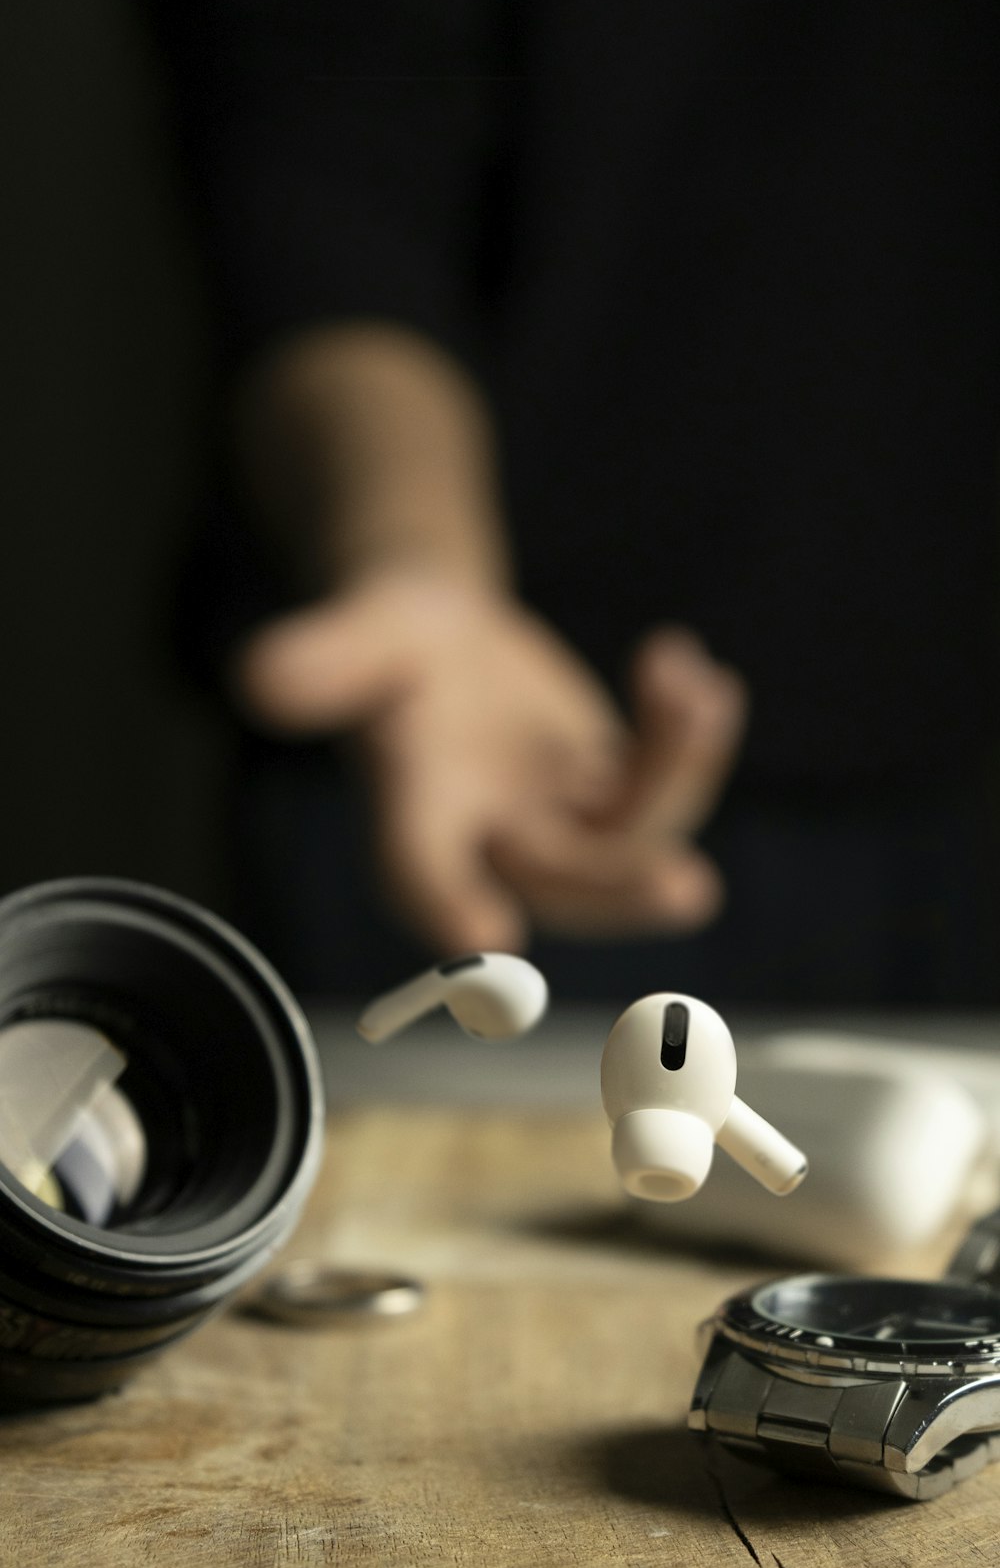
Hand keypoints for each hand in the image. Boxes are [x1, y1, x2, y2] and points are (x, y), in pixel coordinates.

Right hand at [230, 571, 746, 953]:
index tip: (485, 936)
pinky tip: (697, 675)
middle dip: (619, 885)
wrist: (438, 639)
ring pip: (629, 837)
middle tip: (685, 887)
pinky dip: (689, 740)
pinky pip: (662, 786)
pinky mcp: (607, 794)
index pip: (419, 869)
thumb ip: (322, 660)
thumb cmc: (387, 640)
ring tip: (694, 691)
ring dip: (675, 778)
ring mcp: (557, 823)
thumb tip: (258, 676)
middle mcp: (487, 840)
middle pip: (557, 881)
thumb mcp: (359, 632)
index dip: (447, 902)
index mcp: (410, 816)